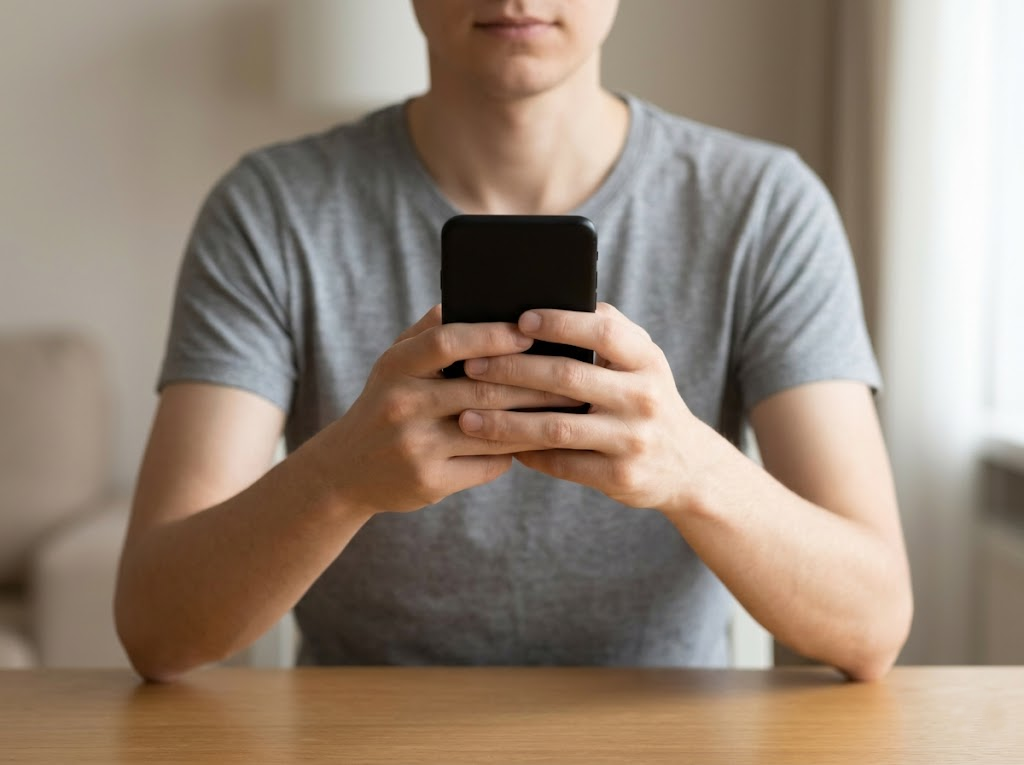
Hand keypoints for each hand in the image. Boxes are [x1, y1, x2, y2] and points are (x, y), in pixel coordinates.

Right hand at [306, 306, 578, 515]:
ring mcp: (415, 447)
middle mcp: (402, 405)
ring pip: (493, 430)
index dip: (492, 334)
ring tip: (569, 409)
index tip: (529, 330)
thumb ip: (431, 331)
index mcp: (396, 366)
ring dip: (535, 420)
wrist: (345, 470)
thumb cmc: (386, 403)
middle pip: (482, 389)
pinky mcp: (429, 483)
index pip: (448, 342)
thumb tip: (484, 299)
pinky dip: (515, 453)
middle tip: (574, 374)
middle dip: (535, 383)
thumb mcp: (395, 363)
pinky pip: (488, 465)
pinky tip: (536, 443)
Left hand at [456, 303, 703, 510]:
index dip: (560, 323)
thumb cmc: (645, 398)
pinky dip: (526, 454)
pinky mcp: (620, 476)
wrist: (688, 466)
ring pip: (556, 427)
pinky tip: (496, 445)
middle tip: (471, 366)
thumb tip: (542, 305)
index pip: (602, 331)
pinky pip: (561, 463)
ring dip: (506, 421)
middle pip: (568, 377)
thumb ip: (604, 332)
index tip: (518, 319)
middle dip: (513, 370)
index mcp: (646, 359)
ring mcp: (632, 440)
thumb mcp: (641, 361)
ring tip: (467, 416)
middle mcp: (643, 397)